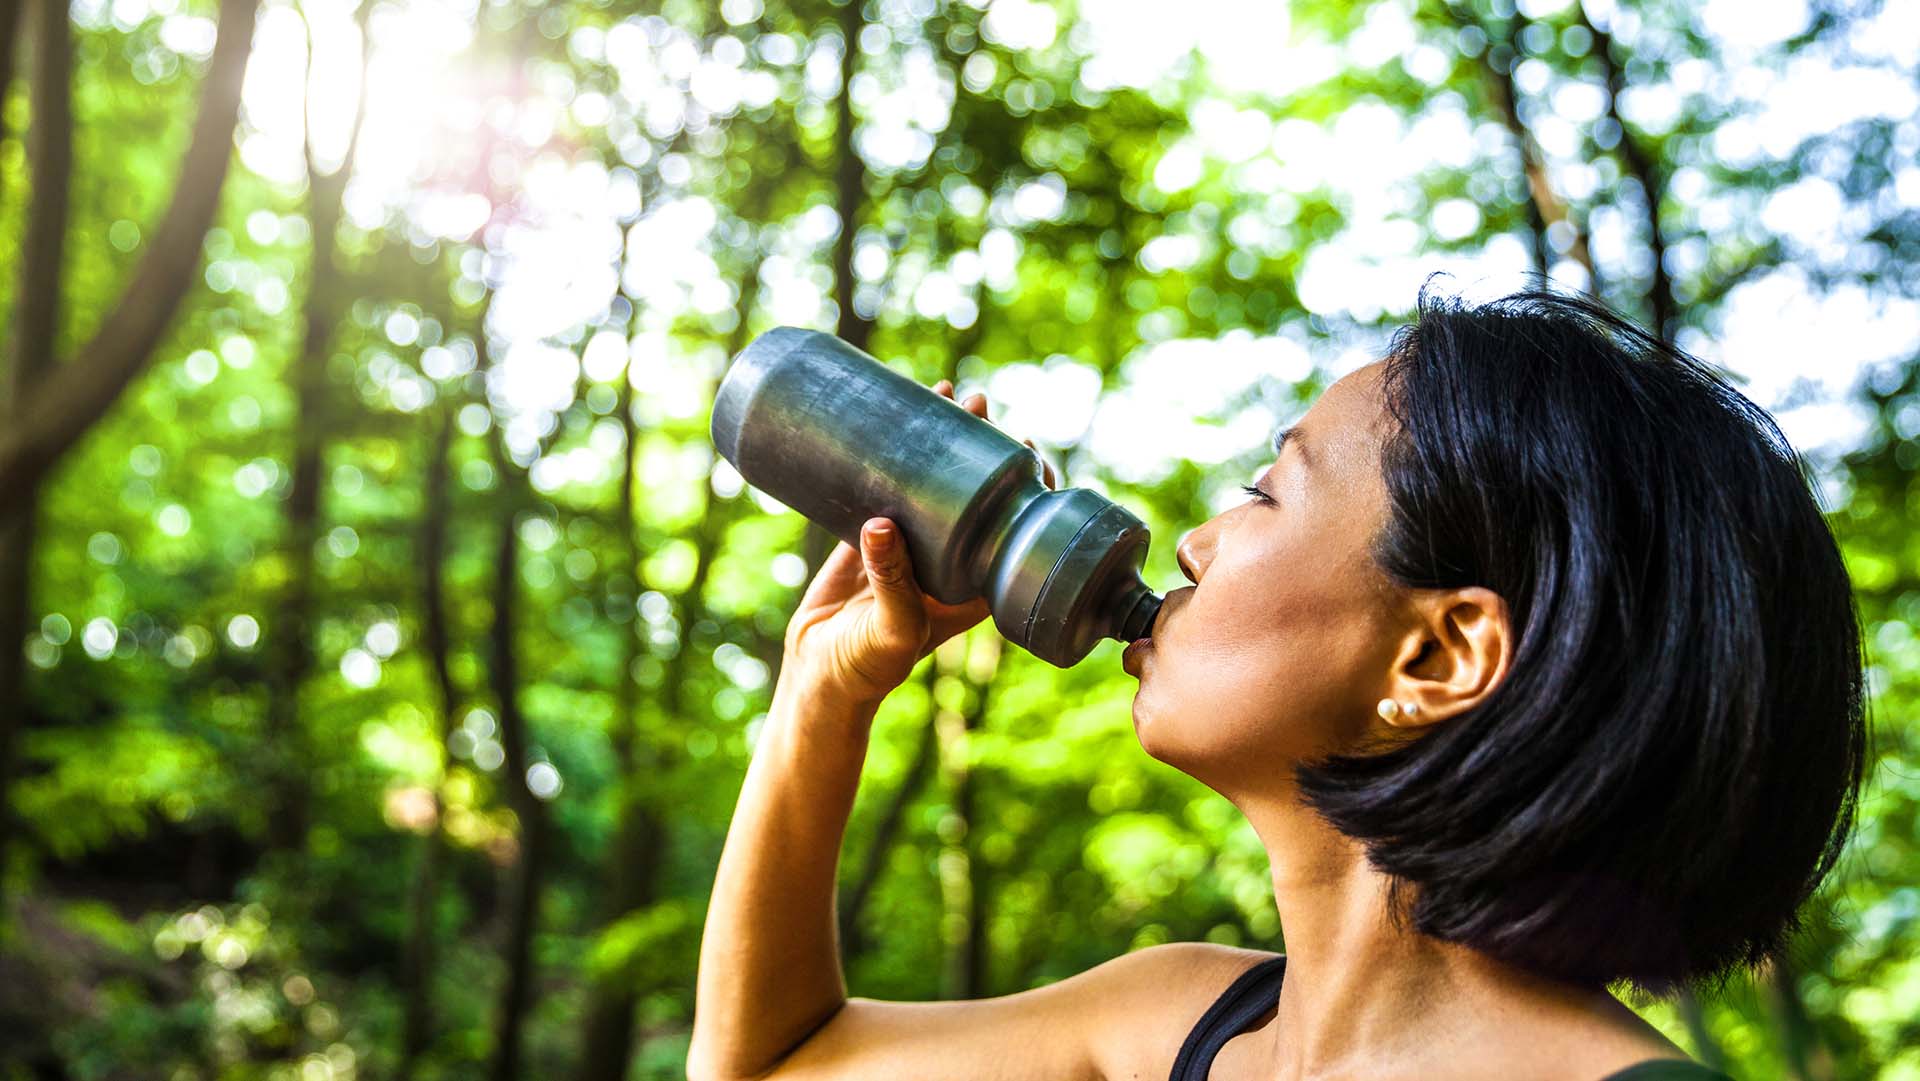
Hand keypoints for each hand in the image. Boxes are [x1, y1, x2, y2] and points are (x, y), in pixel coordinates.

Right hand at [780, 381, 1058, 708]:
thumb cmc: (868, 667)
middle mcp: (948, 559)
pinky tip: (894, 418)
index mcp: (972, 584)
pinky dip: (892, 452)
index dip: (1023, 484)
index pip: (1012, 524)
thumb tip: (881, 524)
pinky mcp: (868, 536)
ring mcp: (909, 543)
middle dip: (977, 444)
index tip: (1021, 445)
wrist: (817, 677)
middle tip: (975, 403)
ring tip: (942, 393)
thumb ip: (892, 582)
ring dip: (939, 438)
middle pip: (974, 490)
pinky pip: (886, 485)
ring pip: (932, 479)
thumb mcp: (891, 629)